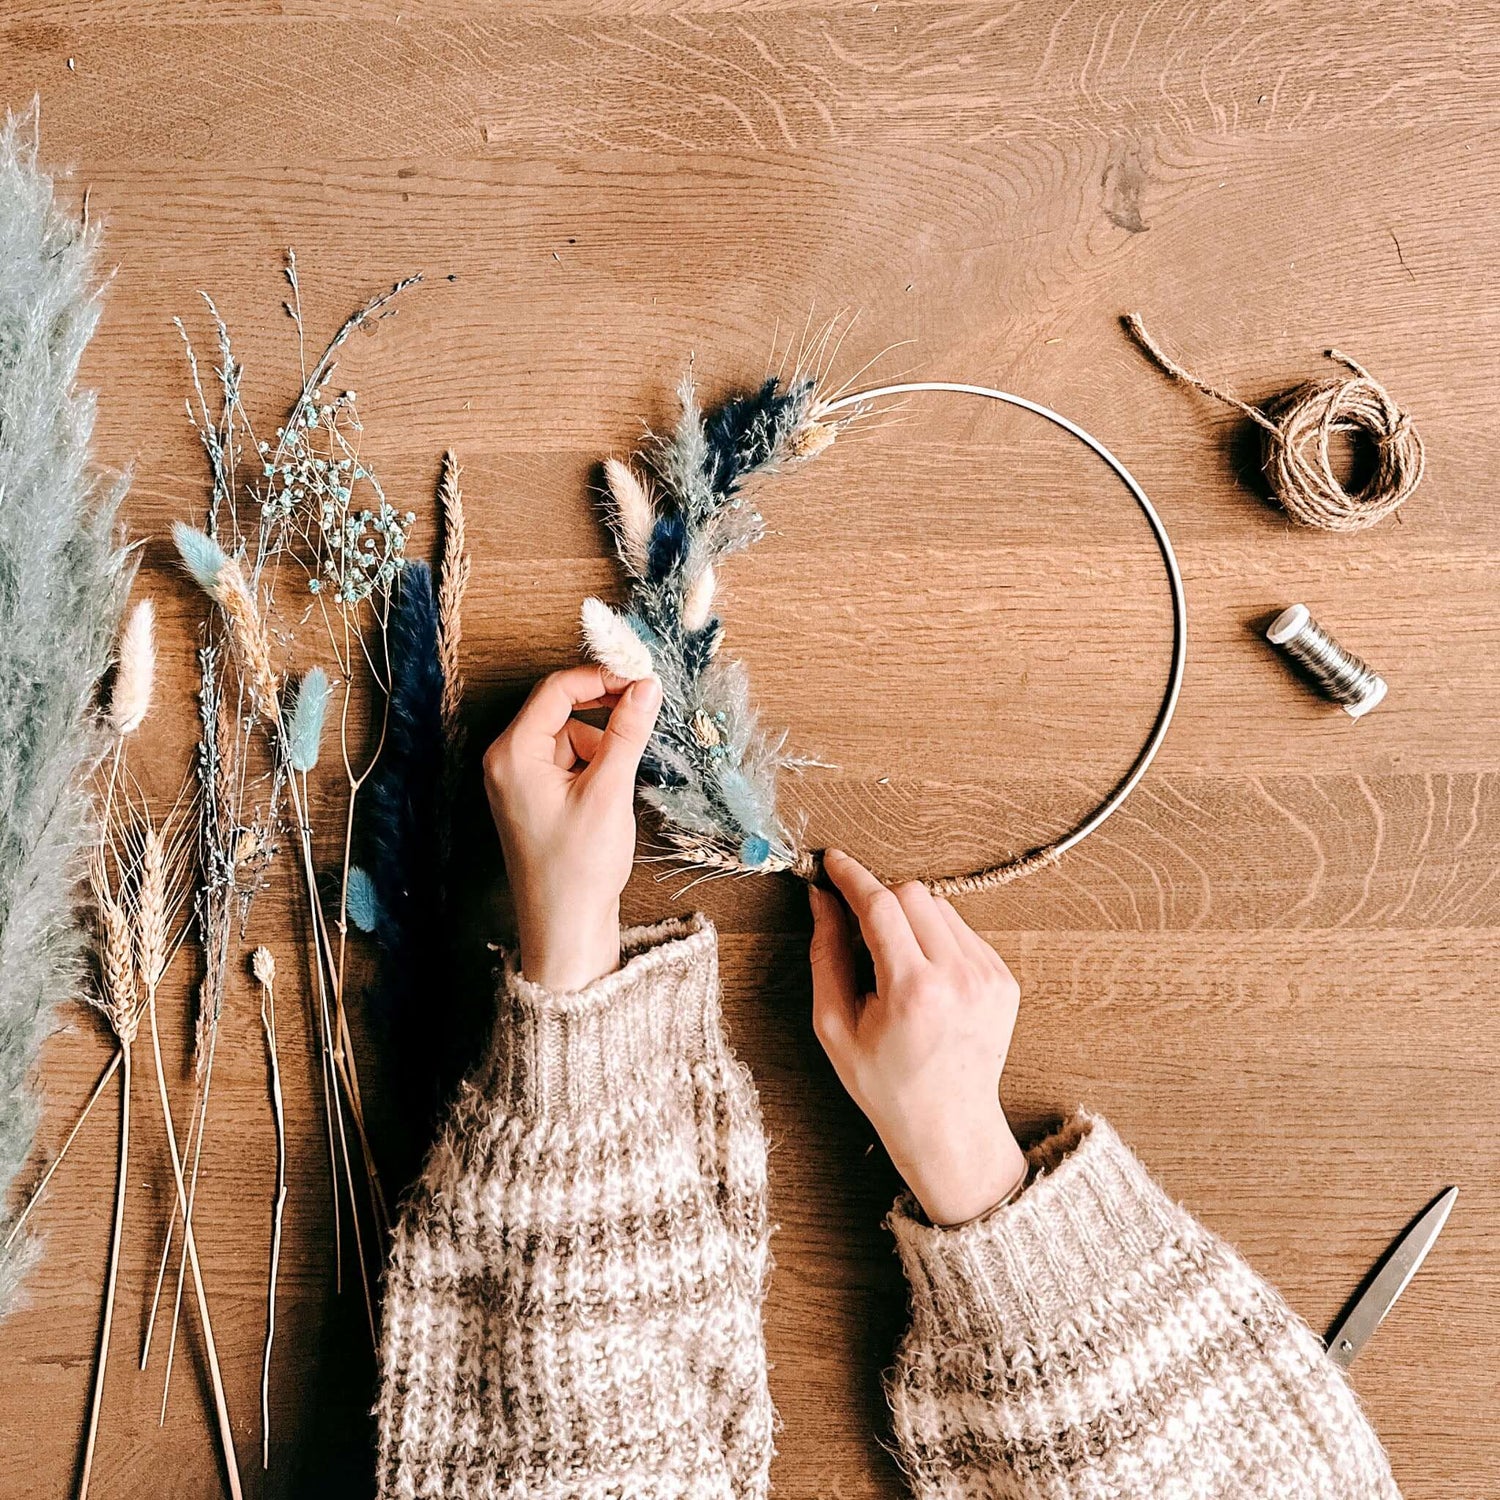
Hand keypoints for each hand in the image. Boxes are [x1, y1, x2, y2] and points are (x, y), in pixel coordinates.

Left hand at [483, 665, 661, 990]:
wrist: (566, 928)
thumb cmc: (578, 869)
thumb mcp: (609, 792)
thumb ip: (627, 733)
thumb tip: (646, 687)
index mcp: (512, 754)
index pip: (556, 690)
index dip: (601, 678)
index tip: (641, 680)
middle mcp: (507, 762)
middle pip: (561, 711)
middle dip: (604, 712)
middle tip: (645, 709)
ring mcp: (518, 781)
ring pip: (569, 737)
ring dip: (602, 745)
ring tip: (621, 782)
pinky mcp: (534, 798)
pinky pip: (567, 762)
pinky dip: (594, 766)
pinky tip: (611, 794)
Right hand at [808, 849, 1027, 1226]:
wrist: (948, 1124)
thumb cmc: (885, 1083)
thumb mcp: (835, 1026)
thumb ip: (826, 954)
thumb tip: (821, 899)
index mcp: (913, 991)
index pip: (880, 904)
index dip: (851, 875)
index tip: (832, 861)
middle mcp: (958, 977)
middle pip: (912, 894)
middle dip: (879, 898)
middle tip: (857, 925)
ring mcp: (988, 977)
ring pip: (940, 906)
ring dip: (909, 917)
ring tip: (893, 962)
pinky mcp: (1003, 979)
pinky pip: (962, 931)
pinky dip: (935, 938)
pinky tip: (922, 976)